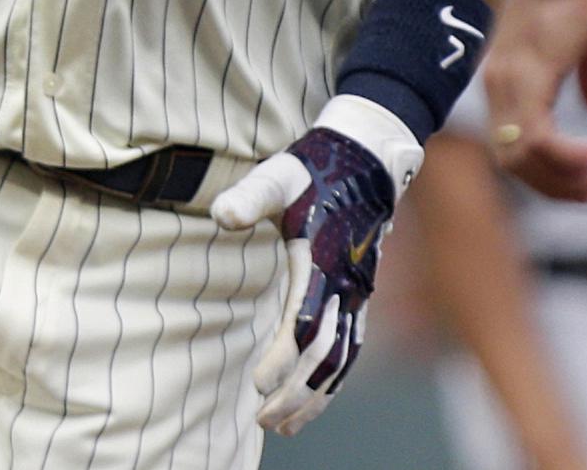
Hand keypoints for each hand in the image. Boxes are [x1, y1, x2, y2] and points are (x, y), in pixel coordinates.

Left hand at [210, 93, 423, 436]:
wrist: (365, 160)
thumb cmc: (313, 169)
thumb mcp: (279, 174)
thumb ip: (250, 195)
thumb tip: (221, 215)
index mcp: (323, 259)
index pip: (306, 322)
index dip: (283, 357)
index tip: (256, 385)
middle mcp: (346, 284)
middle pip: (325, 353)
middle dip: (296, 392)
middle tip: (262, 420)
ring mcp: (357, 294)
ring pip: (342, 359)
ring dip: (315, 396)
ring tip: (283, 426)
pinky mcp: (359, 297)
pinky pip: (352, 350)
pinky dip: (334, 382)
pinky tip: (313, 403)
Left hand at [480, 0, 586, 201]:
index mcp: (508, 79)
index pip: (511, 148)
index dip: (545, 174)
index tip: (583, 180)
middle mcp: (498, 84)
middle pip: (511, 162)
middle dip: (553, 186)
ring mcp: (508, 79)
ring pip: (518, 158)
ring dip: (559, 179)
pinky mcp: (527, 73)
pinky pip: (536, 137)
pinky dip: (564, 158)